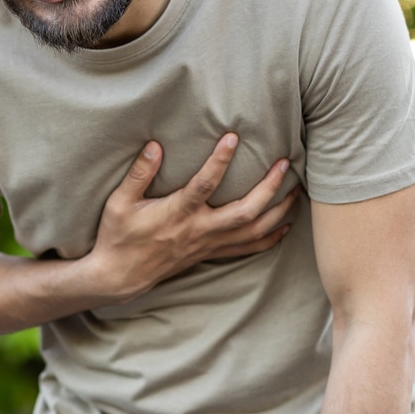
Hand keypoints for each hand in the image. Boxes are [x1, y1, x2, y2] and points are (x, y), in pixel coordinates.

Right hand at [81, 135, 295, 301]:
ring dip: (278, 210)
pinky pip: (248, 248)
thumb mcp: (120, 203)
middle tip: (284, 163)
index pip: (204, 185)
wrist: (120, 276)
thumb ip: (138, 174)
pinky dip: (270, 237)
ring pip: (254, 230)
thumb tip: (154, 145)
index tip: (232, 137)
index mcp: (177, 214)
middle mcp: (199, 230)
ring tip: (296, 189)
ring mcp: (208, 244)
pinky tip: (284, 224)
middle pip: (245, 211)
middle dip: (269, 187)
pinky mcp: (210, 253)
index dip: (219, 161)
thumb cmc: (118, 236)